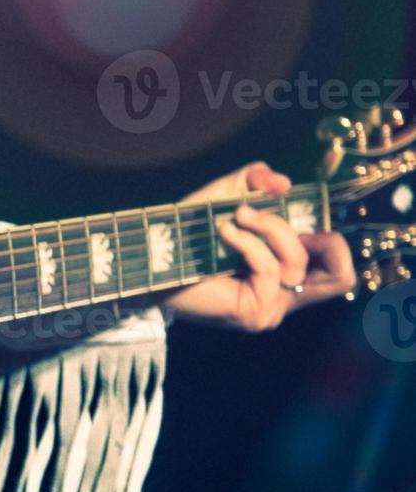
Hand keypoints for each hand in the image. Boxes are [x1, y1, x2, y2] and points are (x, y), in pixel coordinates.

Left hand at [164, 162, 355, 329]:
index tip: (294, 217)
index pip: (339, 270)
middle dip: (319, 239)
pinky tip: (224, 231)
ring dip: (269, 227)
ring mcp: (271, 308)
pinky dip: (248, 241)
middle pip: (341, 277)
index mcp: (287, 275)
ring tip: (236, 215)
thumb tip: (283, 183)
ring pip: (298, 262)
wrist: (151, 261)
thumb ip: (256, 179)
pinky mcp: (254, 312)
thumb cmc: (187, 234)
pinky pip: (270, 268)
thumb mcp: (226, 195)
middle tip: (273, 218)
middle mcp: (285, 296)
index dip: (329, 240)